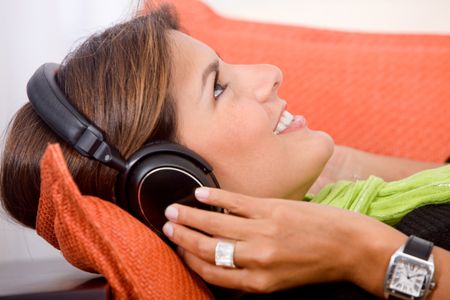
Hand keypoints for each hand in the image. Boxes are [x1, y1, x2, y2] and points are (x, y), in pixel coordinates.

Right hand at [162, 187, 403, 293]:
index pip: (212, 272)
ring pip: (215, 224)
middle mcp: (256, 258)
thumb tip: (226, 262)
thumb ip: (253, 274)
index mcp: (259, 282)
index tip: (179, 250)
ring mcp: (263, 231)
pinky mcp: (272, 208)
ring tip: (174, 210)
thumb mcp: (283, 282)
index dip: (190, 260)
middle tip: (166, 227)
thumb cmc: (318, 264)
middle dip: (182, 238)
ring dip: (190, 216)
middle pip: (207, 248)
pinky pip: (235, 202)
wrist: (351, 246)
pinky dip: (215, 197)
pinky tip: (200, 193)